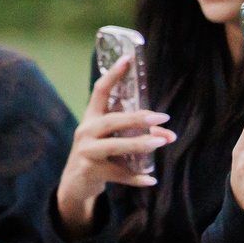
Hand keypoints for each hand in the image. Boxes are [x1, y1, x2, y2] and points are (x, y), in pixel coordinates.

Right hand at [55, 53, 174, 233]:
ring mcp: (87, 152)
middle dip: (137, 118)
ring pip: (115, 146)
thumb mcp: (112, 140)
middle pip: (112, 120)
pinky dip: (136, 178)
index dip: (114, 75)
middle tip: (161, 116)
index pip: (100, 91)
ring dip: (140, 144)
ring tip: (161, 142)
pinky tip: (151, 180)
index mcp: (91, 118)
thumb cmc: (98, 154)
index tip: (128, 58)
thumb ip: (136, 133)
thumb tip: (168, 134)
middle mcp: (86, 131)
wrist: (75, 183)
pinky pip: (118, 174)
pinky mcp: (91, 171)